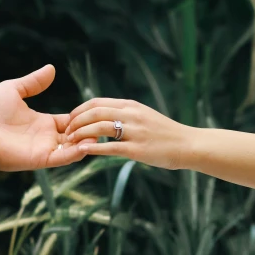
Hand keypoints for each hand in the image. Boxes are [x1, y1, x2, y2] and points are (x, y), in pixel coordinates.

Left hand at [0, 65, 95, 170]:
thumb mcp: (14, 90)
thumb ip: (33, 82)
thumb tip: (51, 69)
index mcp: (44, 122)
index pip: (73, 121)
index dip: (85, 116)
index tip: (99, 110)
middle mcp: (47, 137)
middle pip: (78, 136)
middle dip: (91, 130)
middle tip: (106, 121)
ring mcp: (44, 149)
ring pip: (74, 148)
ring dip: (88, 142)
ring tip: (101, 132)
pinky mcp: (39, 159)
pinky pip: (62, 158)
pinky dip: (76, 154)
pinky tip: (88, 145)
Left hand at [65, 98, 192, 169]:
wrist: (188, 144)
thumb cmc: (164, 133)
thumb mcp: (143, 115)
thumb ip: (125, 113)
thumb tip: (104, 115)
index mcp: (131, 106)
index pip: (97, 102)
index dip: (79, 110)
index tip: (70, 119)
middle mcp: (131, 115)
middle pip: (95, 113)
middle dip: (76, 121)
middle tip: (66, 131)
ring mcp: (135, 132)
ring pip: (100, 128)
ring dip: (81, 134)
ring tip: (70, 141)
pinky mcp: (137, 149)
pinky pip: (110, 147)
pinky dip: (94, 148)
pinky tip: (82, 151)